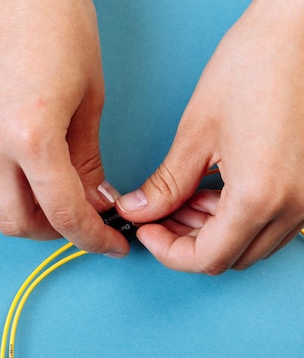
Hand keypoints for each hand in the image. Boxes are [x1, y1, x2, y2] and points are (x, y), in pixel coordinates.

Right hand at [0, 0, 128, 254]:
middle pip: (16, 224)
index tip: (111, 243)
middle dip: (55, 232)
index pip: (62, 212)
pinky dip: (2, 195)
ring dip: (23, 217)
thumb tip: (95, 199)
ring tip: (53, 201)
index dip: (92, 237)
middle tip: (83, 219)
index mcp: (30, 136)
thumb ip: (88, 159)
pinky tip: (26, 180)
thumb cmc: (58, 26)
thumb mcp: (89, 98)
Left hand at [116, 0, 303, 273]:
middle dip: (186, 241)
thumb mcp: (197, 133)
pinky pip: (271, 222)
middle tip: (158, 214)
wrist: (299, 31)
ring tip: (183, 196)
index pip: (207, 258)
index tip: (145, 231)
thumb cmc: (255, 67)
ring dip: (211, 230)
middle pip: (230, 257)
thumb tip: (138, 211)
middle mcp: (293, 206)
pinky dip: (237, 216)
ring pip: (251, 242)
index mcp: (260, 197)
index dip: (167, 252)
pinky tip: (214, 189)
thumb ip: (166, 184)